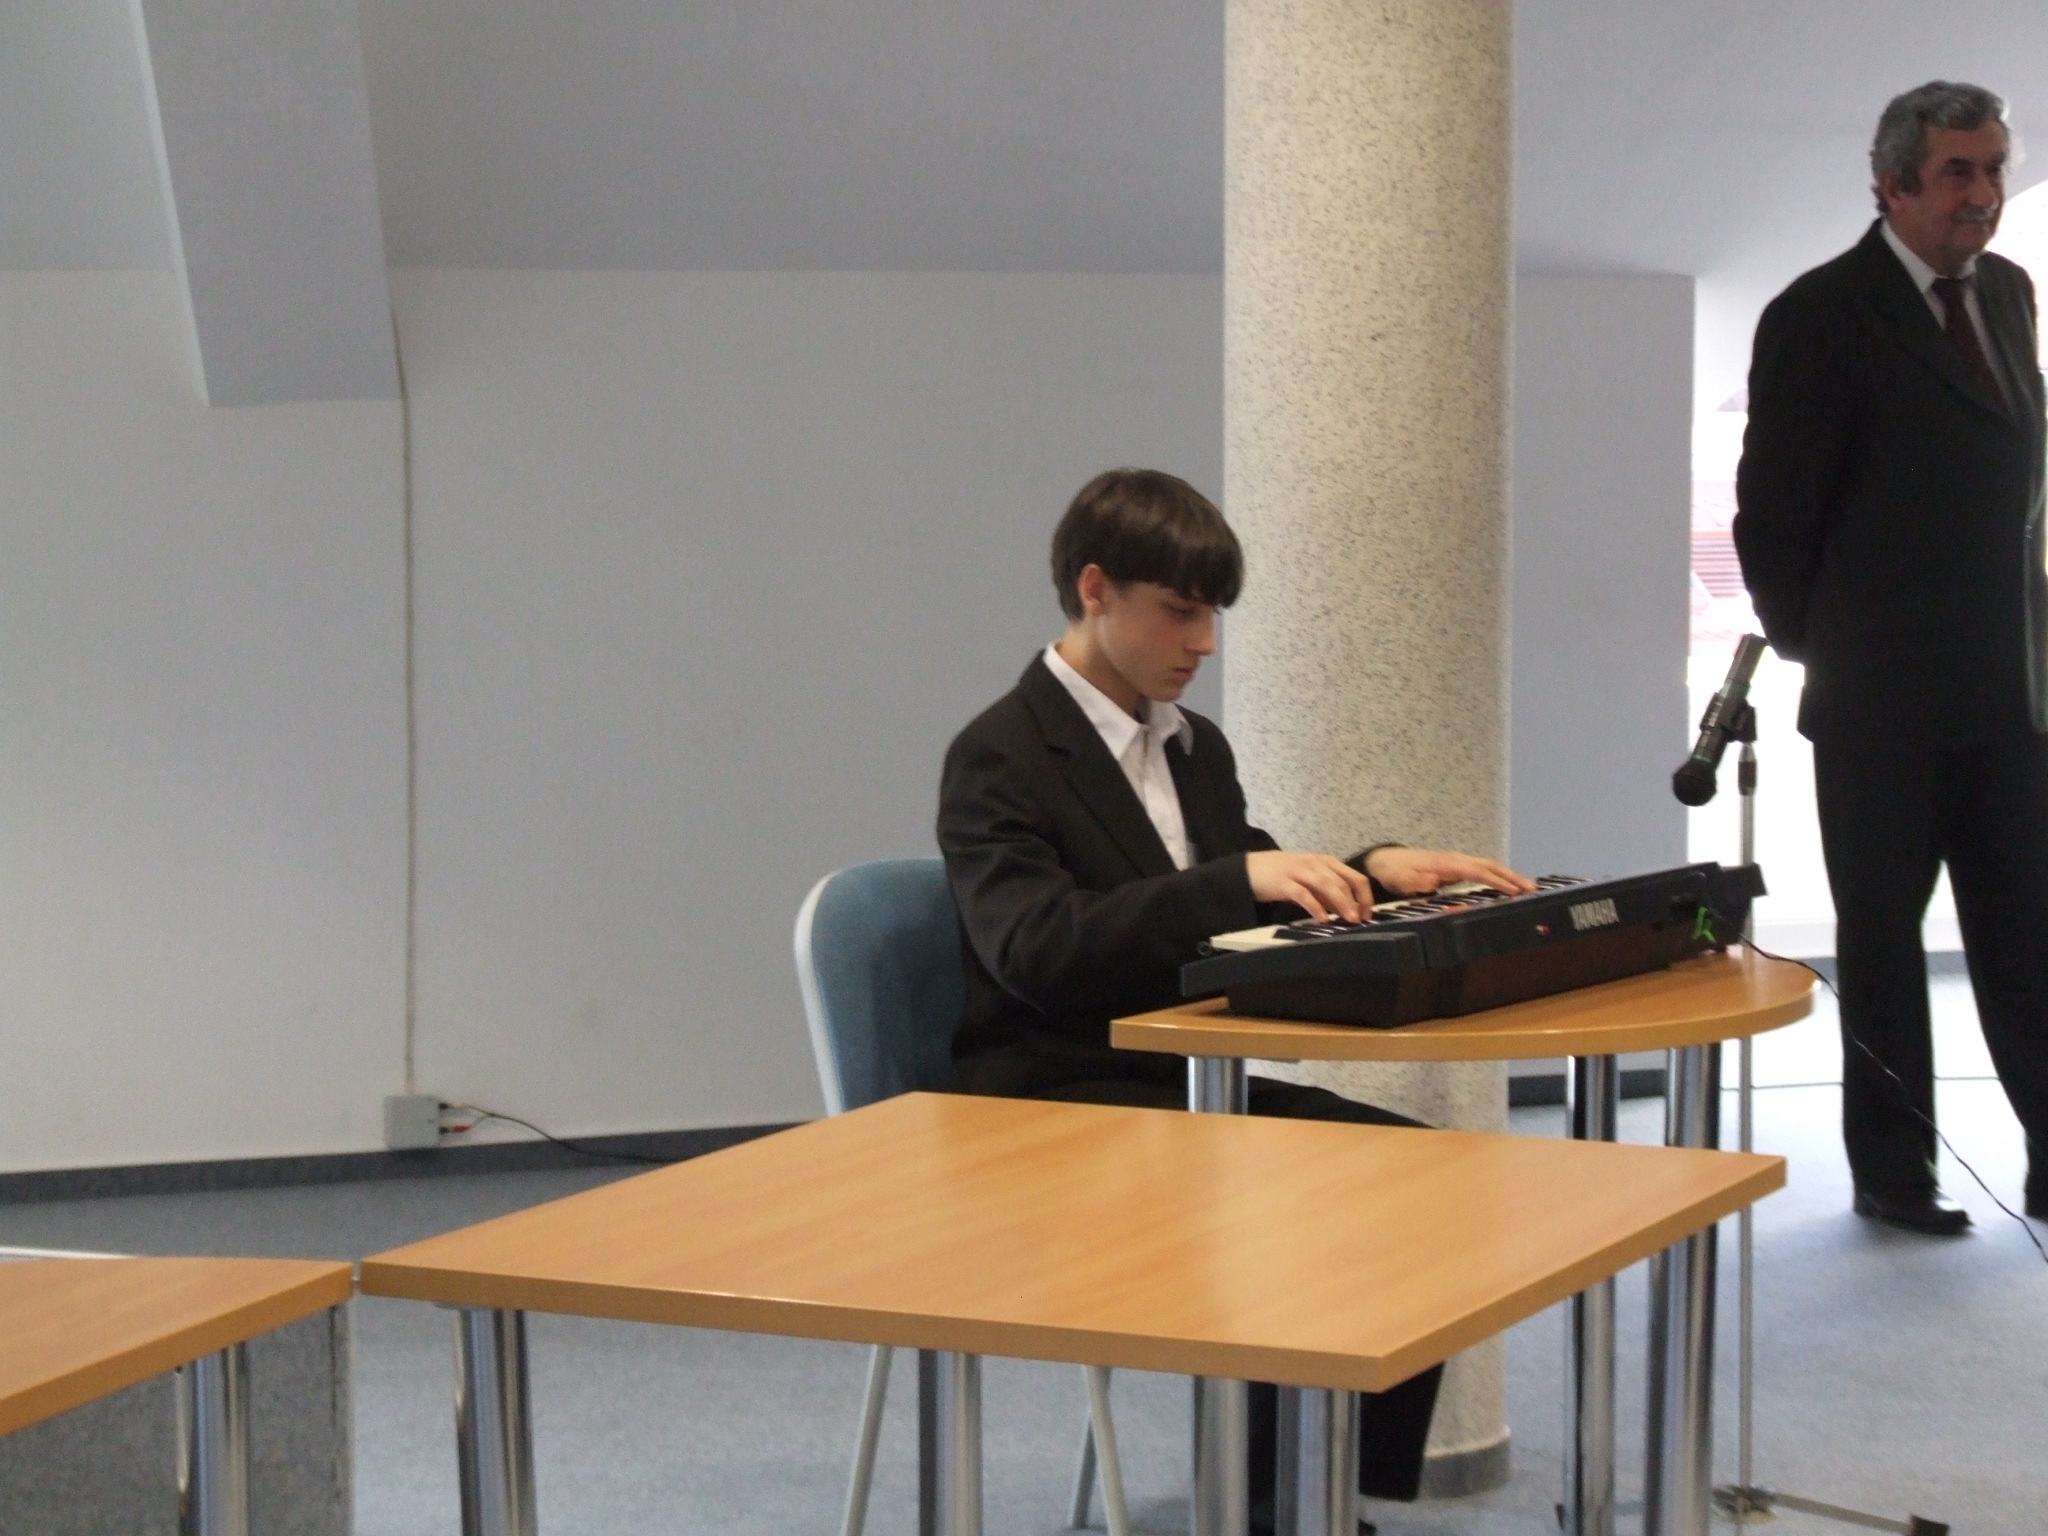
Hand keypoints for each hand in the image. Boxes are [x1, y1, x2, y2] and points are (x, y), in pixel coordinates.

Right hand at [1246, 850, 1376, 923]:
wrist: (1249, 869)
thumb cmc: (1283, 876)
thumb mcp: (1309, 881)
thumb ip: (1327, 893)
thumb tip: (1348, 910)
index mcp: (1325, 863)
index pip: (1354, 877)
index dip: (1364, 896)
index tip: (1368, 914)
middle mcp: (1314, 864)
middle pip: (1342, 881)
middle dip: (1355, 902)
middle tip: (1361, 920)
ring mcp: (1298, 871)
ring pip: (1326, 885)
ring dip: (1340, 903)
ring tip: (1349, 920)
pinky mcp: (1283, 882)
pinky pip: (1303, 894)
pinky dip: (1315, 907)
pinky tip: (1323, 919)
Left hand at [1364, 847, 1535, 897]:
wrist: (1387, 862)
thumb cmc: (1396, 872)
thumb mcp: (1400, 879)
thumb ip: (1415, 882)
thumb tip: (1431, 883)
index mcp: (1447, 863)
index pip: (1477, 872)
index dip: (1496, 881)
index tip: (1513, 891)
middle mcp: (1456, 860)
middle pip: (1490, 866)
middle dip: (1512, 876)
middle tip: (1532, 889)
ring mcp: (1458, 863)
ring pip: (1490, 867)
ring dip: (1510, 876)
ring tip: (1529, 888)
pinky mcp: (1458, 868)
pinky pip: (1484, 871)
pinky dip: (1500, 877)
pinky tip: (1510, 886)